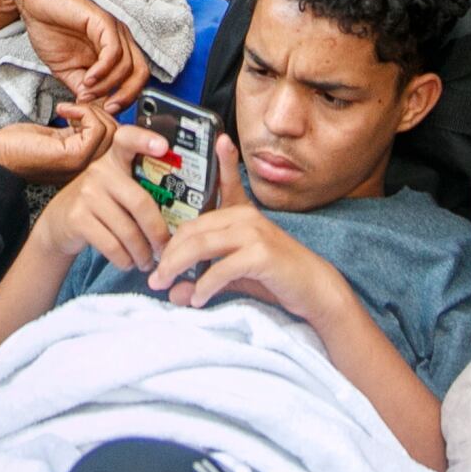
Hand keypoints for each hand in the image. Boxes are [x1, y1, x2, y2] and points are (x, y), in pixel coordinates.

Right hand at [0, 0, 144, 112]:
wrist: (34, 0)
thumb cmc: (50, 28)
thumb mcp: (66, 69)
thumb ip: (81, 88)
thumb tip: (91, 108)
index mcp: (114, 52)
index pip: (134, 80)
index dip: (125, 99)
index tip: (106, 112)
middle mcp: (119, 40)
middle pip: (140, 74)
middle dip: (126, 96)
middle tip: (107, 107)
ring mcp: (114, 30)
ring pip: (129, 65)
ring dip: (108, 85)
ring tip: (87, 90)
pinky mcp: (103, 21)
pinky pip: (114, 51)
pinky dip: (104, 70)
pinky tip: (88, 77)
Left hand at [0, 100, 118, 187]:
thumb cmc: (23, 148)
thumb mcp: (61, 138)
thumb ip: (82, 133)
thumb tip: (100, 114)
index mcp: (88, 164)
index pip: (118, 142)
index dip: (107, 119)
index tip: (85, 111)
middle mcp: (90, 168)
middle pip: (120, 135)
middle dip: (101, 112)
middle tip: (77, 107)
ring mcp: (84, 164)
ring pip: (111, 130)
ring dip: (91, 110)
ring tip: (69, 109)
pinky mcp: (74, 156)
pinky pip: (96, 128)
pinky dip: (83, 111)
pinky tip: (63, 110)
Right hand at [29, 119, 175, 267]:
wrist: (59, 222)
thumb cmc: (100, 204)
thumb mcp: (116, 186)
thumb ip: (140, 188)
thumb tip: (181, 215)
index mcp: (115, 159)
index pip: (127, 140)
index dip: (145, 140)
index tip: (164, 146)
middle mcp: (100, 172)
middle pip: (140, 203)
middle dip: (158, 232)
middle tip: (166, 249)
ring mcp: (86, 194)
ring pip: (128, 230)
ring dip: (143, 253)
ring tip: (149, 262)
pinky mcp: (77, 218)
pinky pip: (112, 245)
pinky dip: (125, 260)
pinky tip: (129, 263)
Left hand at [149, 135, 345, 321]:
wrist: (316, 289)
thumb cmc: (276, 278)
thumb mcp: (234, 276)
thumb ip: (205, 279)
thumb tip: (174, 293)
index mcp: (239, 212)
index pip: (210, 198)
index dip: (198, 192)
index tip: (197, 171)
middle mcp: (245, 216)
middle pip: (192, 230)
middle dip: (169, 255)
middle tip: (154, 278)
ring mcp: (253, 232)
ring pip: (201, 245)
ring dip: (177, 268)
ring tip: (165, 287)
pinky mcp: (261, 253)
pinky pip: (221, 268)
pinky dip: (204, 286)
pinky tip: (198, 300)